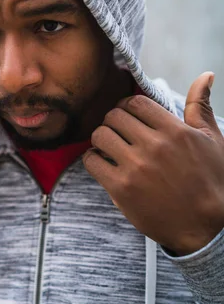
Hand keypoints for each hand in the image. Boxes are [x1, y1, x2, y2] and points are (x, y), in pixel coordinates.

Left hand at [83, 72, 223, 254]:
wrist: (206, 228)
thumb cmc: (212, 182)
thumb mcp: (213, 140)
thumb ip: (199, 107)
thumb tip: (205, 75)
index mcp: (175, 131)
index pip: (135, 102)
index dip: (128, 107)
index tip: (129, 117)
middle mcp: (154, 146)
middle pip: (114, 116)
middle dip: (113, 121)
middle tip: (118, 132)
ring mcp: (135, 168)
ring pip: (99, 135)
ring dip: (101, 139)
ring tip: (110, 147)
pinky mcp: (120, 188)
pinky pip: (91, 161)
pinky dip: (92, 159)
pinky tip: (103, 164)